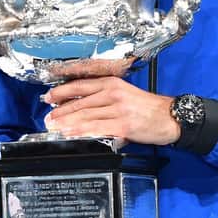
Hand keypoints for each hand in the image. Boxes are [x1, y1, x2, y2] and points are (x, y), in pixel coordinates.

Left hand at [41, 77, 179, 145]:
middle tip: (47, 117)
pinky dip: (82, 131)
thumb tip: (82, 107)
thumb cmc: (148, 108)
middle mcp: (113, 94)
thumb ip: (105, 98)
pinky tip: (71, 133)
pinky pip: (97, 128)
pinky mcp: (123, 125)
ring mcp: (118, 109)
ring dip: (67, 121)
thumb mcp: (125, 94)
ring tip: (54, 126)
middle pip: (80, 101)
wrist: (170, 117)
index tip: (49, 97)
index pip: (81, 85)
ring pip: (86, 115)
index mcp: (113, 84)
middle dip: (60, 110)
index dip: (62, 91)